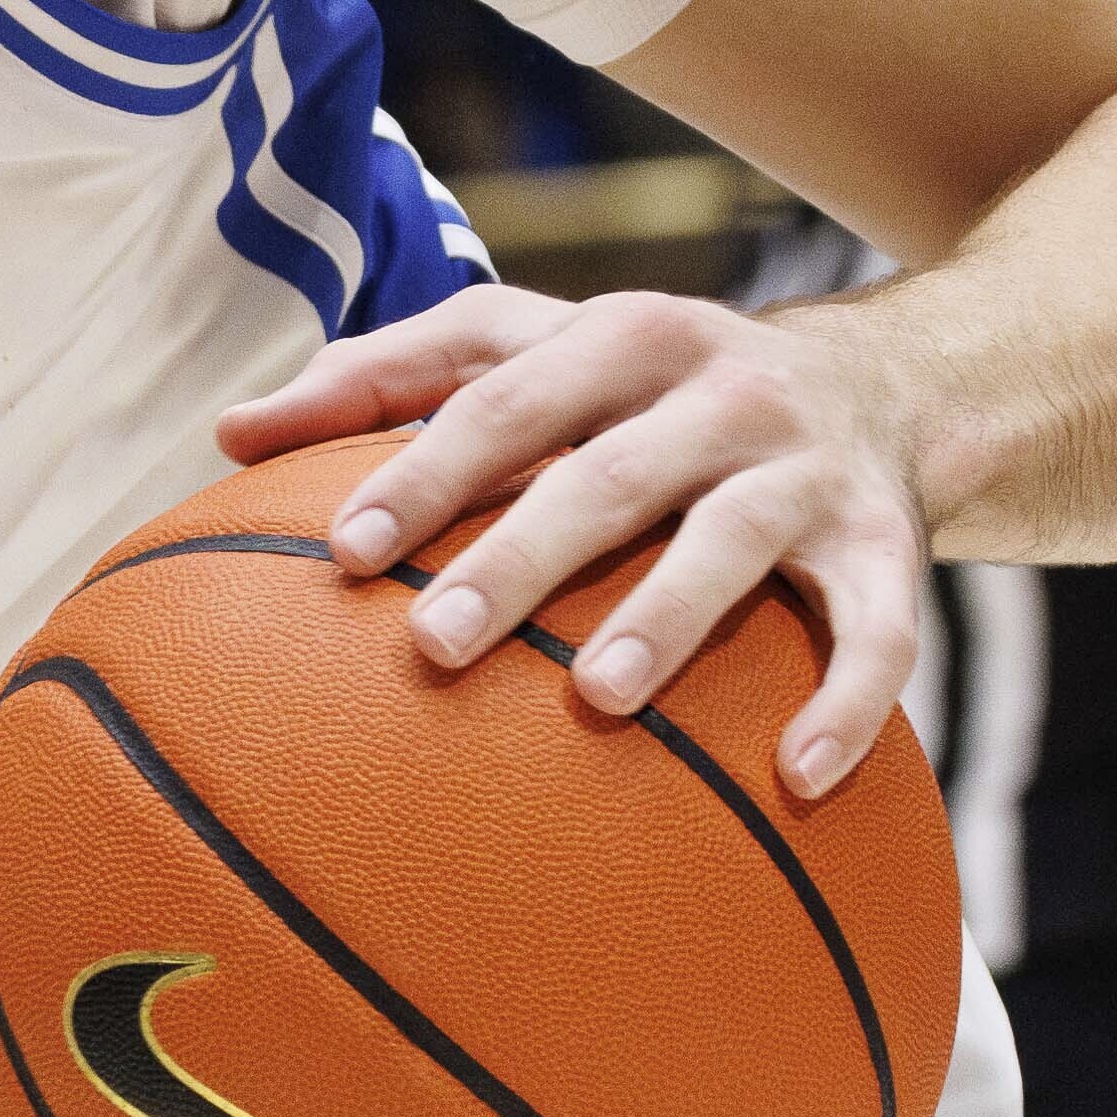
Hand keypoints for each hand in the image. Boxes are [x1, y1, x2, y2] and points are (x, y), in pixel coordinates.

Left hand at [218, 284, 928, 798]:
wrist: (889, 378)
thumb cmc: (652, 384)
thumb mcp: (536, 350)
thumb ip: (386, 378)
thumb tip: (227, 432)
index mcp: (619, 335)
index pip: (502, 398)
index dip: (425, 472)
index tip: (346, 554)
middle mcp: (720, 389)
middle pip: (610, 474)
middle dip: (520, 557)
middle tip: (435, 644)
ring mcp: (810, 467)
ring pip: (737, 544)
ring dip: (671, 619)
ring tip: (600, 699)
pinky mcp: (890, 541)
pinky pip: (882, 629)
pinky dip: (849, 702)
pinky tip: (797, 780)